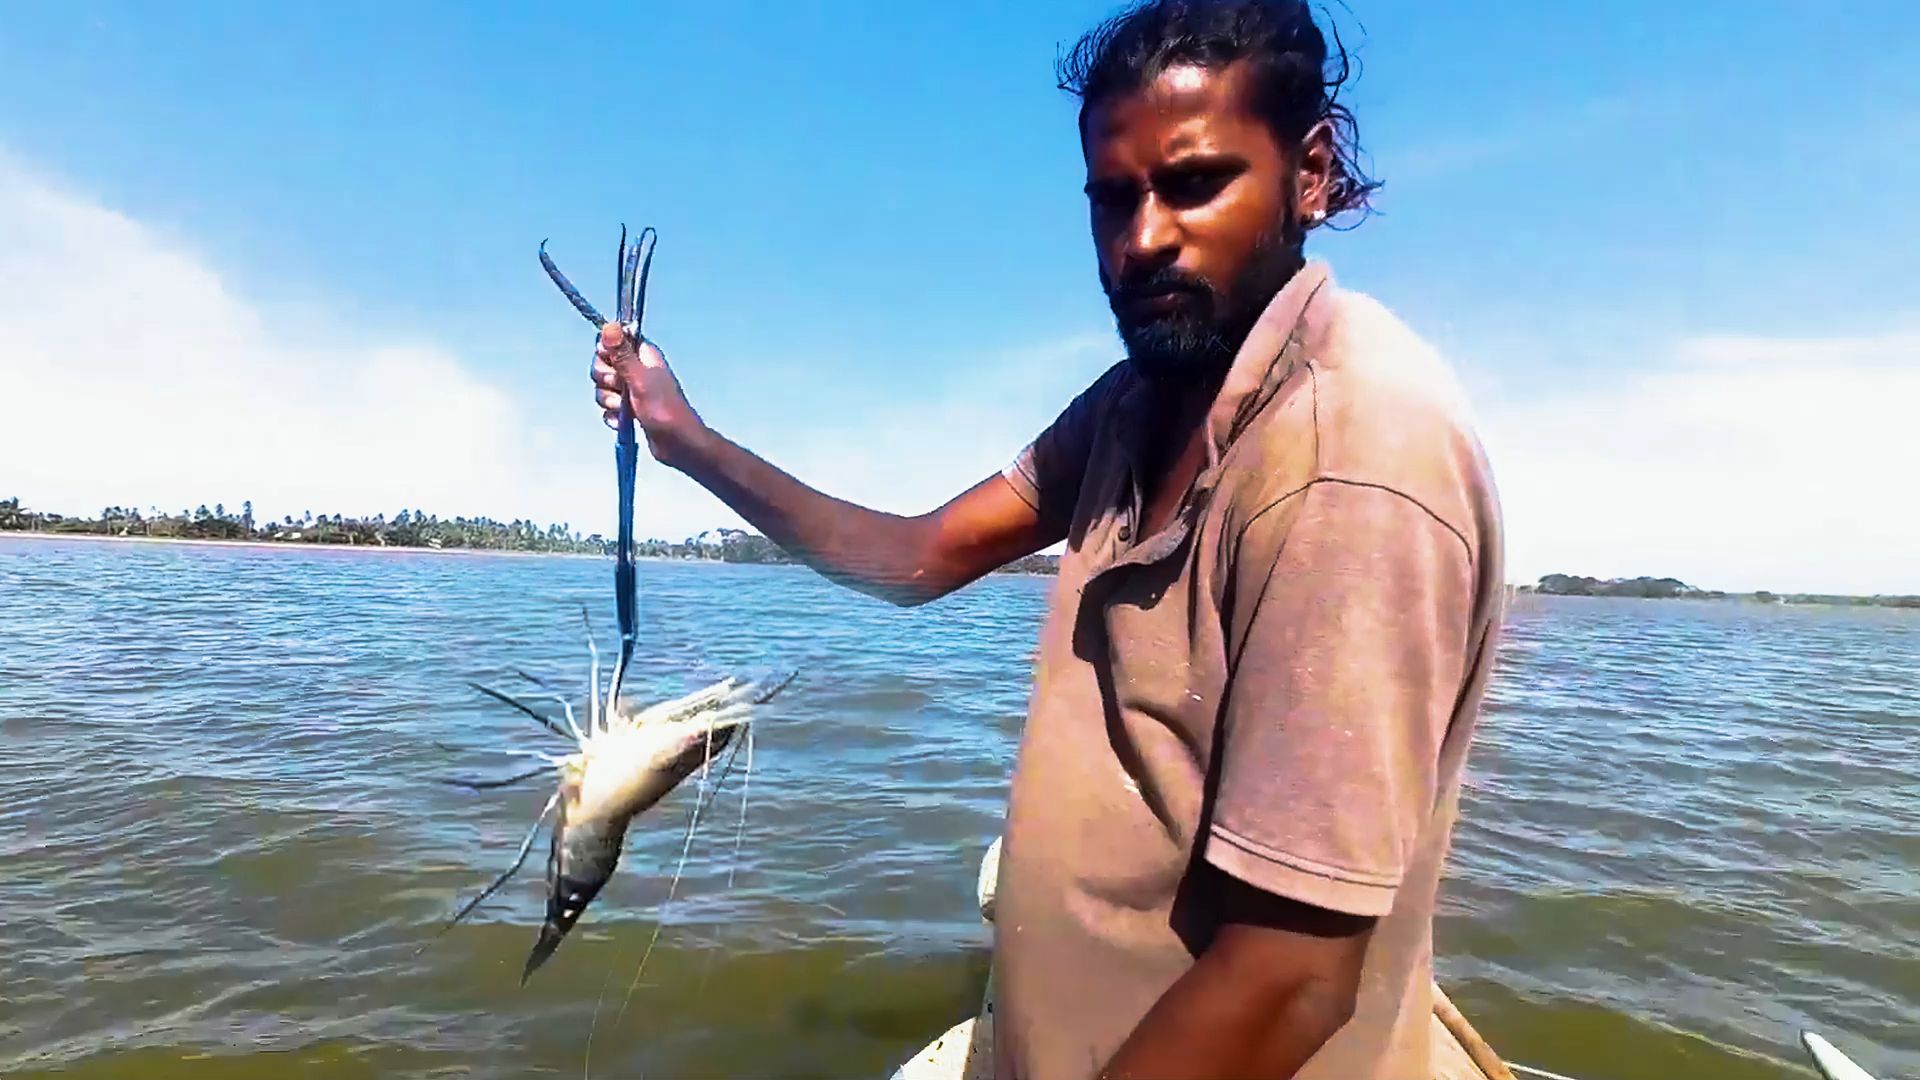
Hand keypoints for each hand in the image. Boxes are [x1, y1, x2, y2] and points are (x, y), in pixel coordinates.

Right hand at [591, 323, 705, 467]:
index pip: (610, 341)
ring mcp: (631, 389)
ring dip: (610, 401)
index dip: (606, 354)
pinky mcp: (628, 408)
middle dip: (606, 382)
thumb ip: (622, 354)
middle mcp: (636, 368)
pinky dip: (613, 416)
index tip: (614, 367)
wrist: (678, 444)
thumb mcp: (640, 379)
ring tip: (627, 409)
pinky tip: (625, 422)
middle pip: (601, 365)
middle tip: (623, 391)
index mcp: (642, 354)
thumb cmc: (665, 410)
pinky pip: (607, 408)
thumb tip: (609, 326)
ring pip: (602, 388)